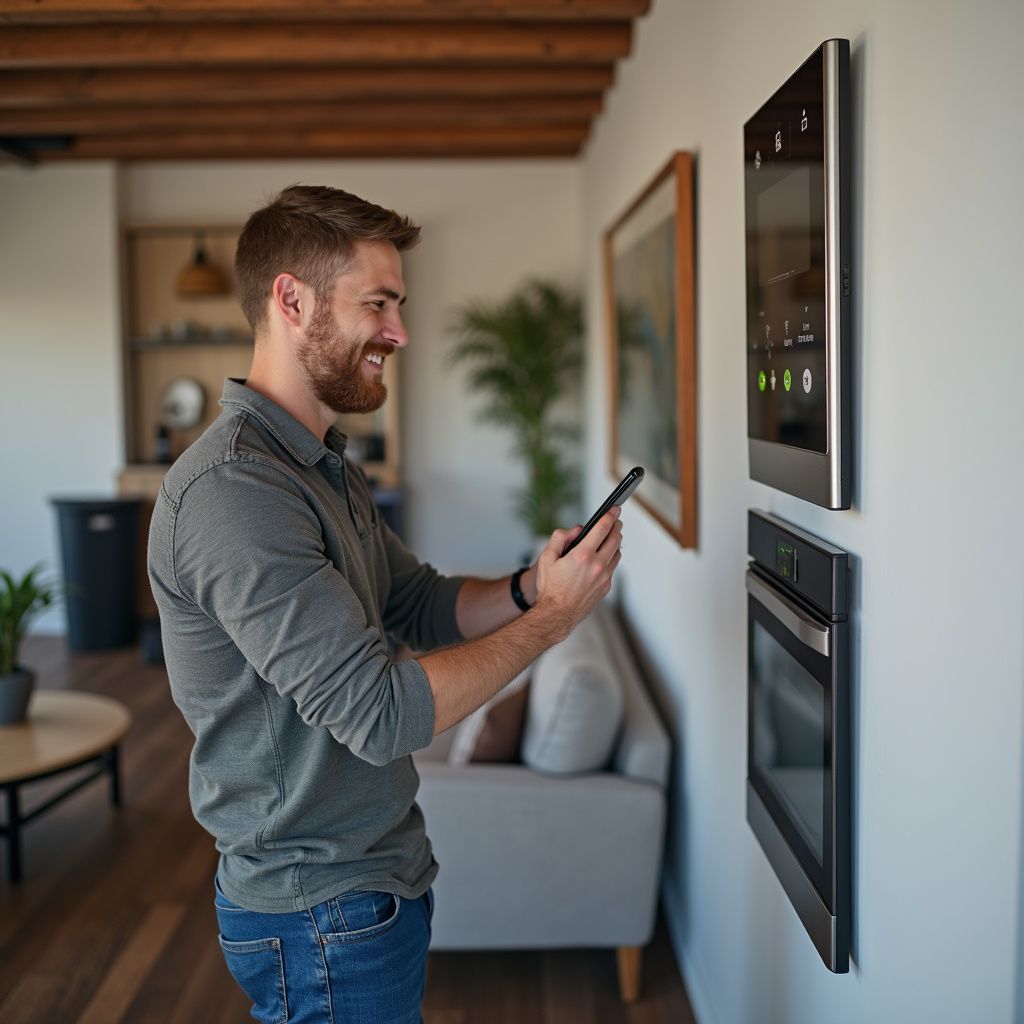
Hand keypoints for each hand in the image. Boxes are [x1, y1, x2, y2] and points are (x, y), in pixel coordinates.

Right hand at [533, 508, 622, 638]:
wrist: (557, 614)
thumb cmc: (550, 587)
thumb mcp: (546, 558)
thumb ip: (560, 538)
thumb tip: (576, 530)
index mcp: (583, 555)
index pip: (603, 528)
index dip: (610, 515)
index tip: (615, 508)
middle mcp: (597, 565)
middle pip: (615, 539)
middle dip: (617, 526)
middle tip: (615, 520)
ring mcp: (604, 577)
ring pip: (617, 553)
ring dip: (615, 542)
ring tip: (611, 536)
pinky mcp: (606, 587)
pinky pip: (613, 567)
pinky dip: (611, 558)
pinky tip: (605, 556)